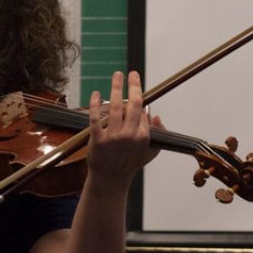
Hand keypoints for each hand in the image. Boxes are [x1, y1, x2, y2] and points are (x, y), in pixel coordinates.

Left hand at [87, 71, 160, 186]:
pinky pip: (96, 117)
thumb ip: (157, 134)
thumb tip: (155, 114)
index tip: (136, 94)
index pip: (142, 112)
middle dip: (134, 86)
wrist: (110, 179)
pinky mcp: (97, 139)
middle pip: (133, 105)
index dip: (140, 102)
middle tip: (133, 73)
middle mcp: (129, 136)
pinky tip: (96, 93)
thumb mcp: (150, 152)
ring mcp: (113, 137)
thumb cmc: (130, 164)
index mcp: (143, 137)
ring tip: (117, 74)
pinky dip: (96, 104)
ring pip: (115, 107)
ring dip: (116, 87)